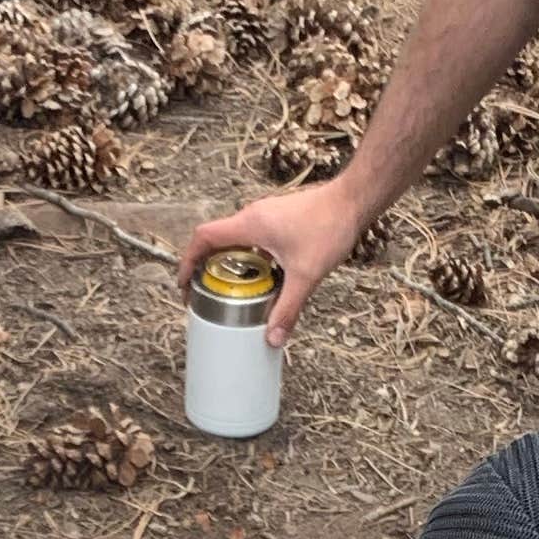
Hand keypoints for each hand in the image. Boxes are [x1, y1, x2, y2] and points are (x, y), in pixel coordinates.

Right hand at [180, 177, 364, 344]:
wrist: (353, 200)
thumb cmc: (329, 226)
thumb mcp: (306, 275)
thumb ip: (288, 308)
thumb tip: (272, 338)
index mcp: (249, 225)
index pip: (203, 238)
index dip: (187, 261)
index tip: (184, 283)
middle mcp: (253, 216)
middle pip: (216, 240)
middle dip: (207, 268)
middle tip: (206, 292)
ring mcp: (266, 215)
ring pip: (236, 240)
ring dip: (230, 263)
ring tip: (235, 289)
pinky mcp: (279, 218)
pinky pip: (254, 238)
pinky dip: (250, 257)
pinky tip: (266, 276)